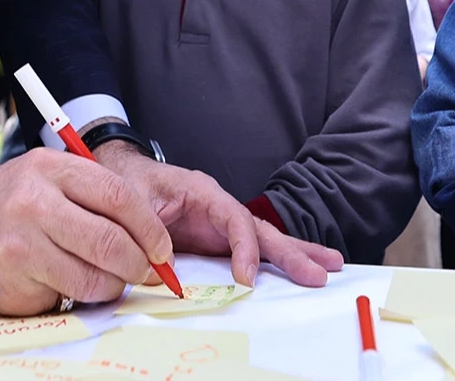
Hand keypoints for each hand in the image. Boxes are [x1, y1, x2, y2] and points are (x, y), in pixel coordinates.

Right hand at [0, 149, 170, 315]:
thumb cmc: (2, 202)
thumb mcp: (42, 175)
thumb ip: (91, 195)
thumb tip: (149, 235)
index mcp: (49, 169)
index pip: (120, 198)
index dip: (150, 229)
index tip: (162, 249)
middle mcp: (34, 204)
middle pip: (112, 242)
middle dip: (140, 265)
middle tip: (146, 273)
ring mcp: (20, 246)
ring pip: (93, 279)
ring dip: (111, 287)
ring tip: (104, 280)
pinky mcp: (11, 284)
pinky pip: (63, 298)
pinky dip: (72, 296)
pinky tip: (57, 281)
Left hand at [93, 141, 342, 287]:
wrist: (124, 177)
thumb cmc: (131, 184)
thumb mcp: (133, 203)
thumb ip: (147, 231)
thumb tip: (166, 267)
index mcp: (202, 192)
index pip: (233, 218)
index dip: (244, 248)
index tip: (246, 278)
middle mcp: (218, 206)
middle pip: (260, 229)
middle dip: (291, 251)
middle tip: (320, 271)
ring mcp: (221, 223)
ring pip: (264, 238)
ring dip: (296, 253)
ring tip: (329, 266)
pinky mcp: (217, 239)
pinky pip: (252, 249)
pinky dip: (277, 259)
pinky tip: (300, 267)